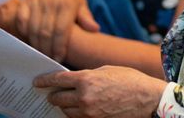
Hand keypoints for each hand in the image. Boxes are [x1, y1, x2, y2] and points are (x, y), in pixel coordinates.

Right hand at [17, 0, 98, 61]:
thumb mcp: (81, 2)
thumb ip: (86, 17)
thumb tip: (95, 29)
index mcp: (67, 4)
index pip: (61, 31)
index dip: (59, 47)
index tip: (58, 58)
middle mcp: (51, 2)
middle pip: (46, 33)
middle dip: (47, 49)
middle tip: (48, 59)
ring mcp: (37, 1)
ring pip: (33, 29)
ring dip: (36, 44)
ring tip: (40, 53)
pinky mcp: (26, 0)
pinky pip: (22, 21)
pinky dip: (24, 33)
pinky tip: (29, 40)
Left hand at [34, 66, 165, 116]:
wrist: (147, 98)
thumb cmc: (130, 79)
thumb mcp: (107, 70)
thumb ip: (88, 75)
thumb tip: (74, 80)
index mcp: (87, 79)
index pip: (58, 80)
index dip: (45, 81)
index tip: (37, 82)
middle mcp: (84, 97)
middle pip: (58, 98)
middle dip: (53, 95)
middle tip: (52, 93)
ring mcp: (89, 112)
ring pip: (66, 111)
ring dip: (64, 105)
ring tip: (66, 101)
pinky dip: (75, 113)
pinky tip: (78, 108)